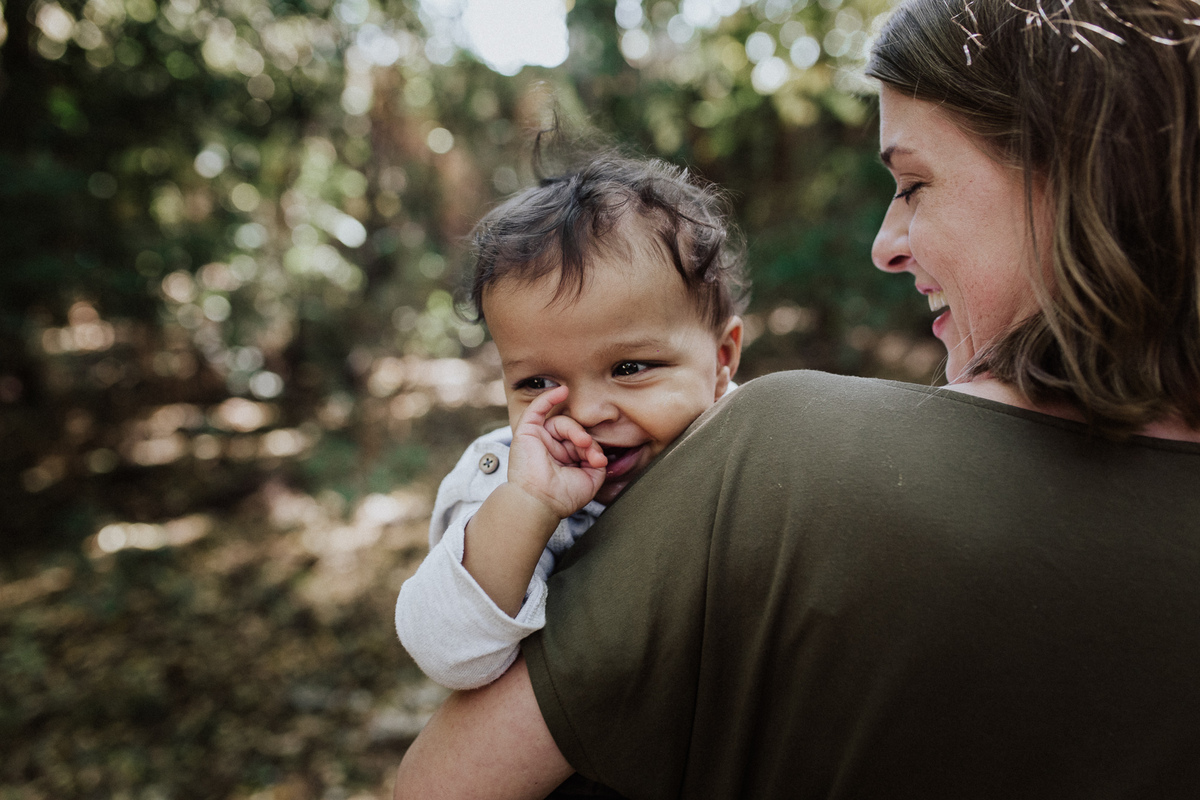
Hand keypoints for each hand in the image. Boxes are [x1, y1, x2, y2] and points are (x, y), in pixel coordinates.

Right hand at [508, 386, 606, 519]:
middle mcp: (551, 447)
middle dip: (586, 440)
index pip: (582, 443)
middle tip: (592, 453)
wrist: (541, 503)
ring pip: (561, 422)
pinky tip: (563, 391)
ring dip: (575, 429)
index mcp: (564, 459)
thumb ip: (597, 461)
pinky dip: (549, 398)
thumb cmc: (562, 496)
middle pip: (573, 431)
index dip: (593, 449)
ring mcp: (539, 439)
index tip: (600, 461)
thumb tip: (599, 450)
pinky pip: (538, 408)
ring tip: (582, 442)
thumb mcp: (590, 479)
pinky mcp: (527, 432)